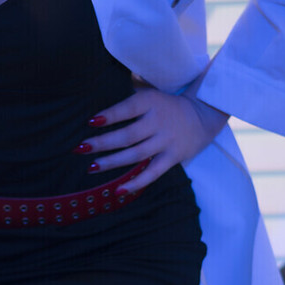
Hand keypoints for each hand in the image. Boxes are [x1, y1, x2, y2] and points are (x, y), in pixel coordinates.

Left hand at [79, 82, 229, 196]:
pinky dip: (136, 183)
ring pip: (136, 155)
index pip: (128, 108)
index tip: (91, 122)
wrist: (203, 114)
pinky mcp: (173, 157)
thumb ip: (128, 101)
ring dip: (112, 162)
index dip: (110, 115)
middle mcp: (159, 122)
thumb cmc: (165, 105)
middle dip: (103, 143)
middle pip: (128, 135)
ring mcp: (167, 141)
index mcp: (152, 101)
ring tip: (91, 167)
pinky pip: (153, 173)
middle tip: (81, 148)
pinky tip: (118, 190)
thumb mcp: (150, 94)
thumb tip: (97, 113)